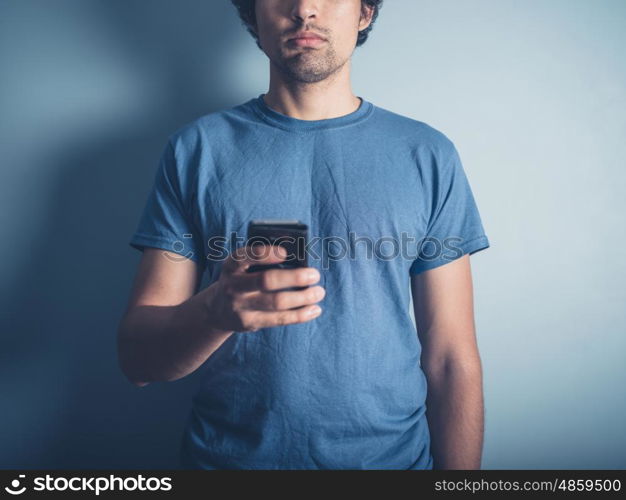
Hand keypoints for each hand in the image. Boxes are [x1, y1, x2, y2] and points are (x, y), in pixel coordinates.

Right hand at [204, 244, 324, 332]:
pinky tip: (314, 309)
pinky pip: (279, 319)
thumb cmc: (241, 280)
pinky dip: (300, 315)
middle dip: (294, 277)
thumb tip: (299, 258)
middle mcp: (233, 285)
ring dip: (302, 297)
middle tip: (314, 275)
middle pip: (266, 280)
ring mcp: (240, 306)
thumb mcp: (241, 267)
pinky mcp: (250, 322)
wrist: (217, 309)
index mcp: (232, 265)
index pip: (246, 256)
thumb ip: (261, 260)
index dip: (266, 254)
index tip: (285, 253)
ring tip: (319, 292)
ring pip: (276, 302)